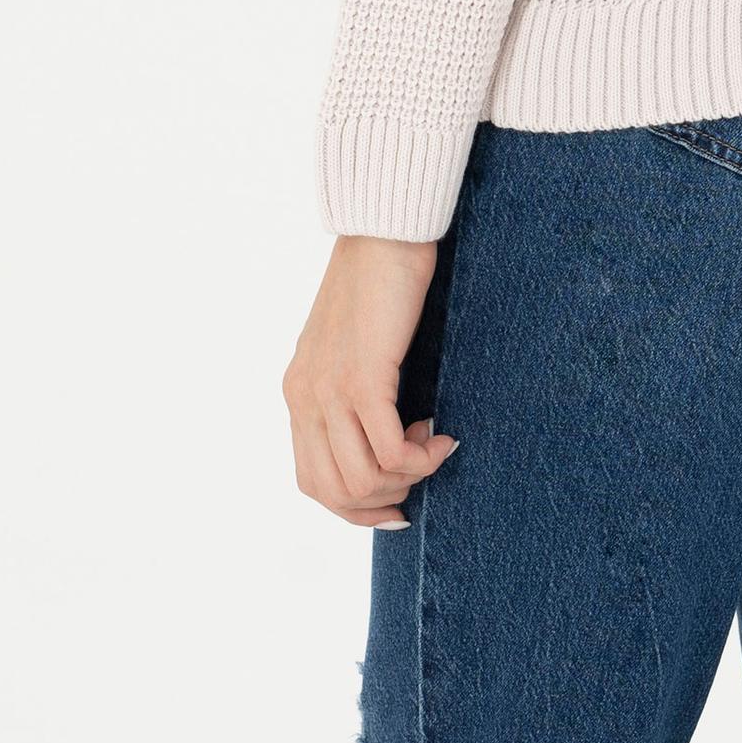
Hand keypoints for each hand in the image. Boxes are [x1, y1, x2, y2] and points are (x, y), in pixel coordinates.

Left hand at [283, 234, 459, 527]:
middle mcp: (305, 398)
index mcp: (299, 393)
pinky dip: (422, 458)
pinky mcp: (362, 380)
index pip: (313, 482)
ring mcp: (329, 391)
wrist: (383, 234)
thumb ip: (352, 391)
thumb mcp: (352, 348)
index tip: (398, 505)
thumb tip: (384, 441)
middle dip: (386, 499)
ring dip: (407, 479)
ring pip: (361, 481)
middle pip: (334, 492)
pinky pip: (389, 452)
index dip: (356, 508)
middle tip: (421, 469)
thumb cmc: (380, 284)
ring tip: (433, 448)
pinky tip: (442, 435)